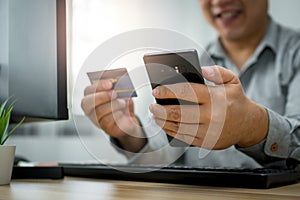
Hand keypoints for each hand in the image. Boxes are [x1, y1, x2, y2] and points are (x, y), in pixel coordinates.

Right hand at [81, 79, 145, 151]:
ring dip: (114, 105)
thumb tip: (119, 83)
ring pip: (99, 111)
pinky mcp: (104, 127)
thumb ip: (117, 87)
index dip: (99, 86)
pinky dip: (117, 114)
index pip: (89, 90)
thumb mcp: (121, 93)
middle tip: (115, 93)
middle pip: (87, 102)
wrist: (129, 119)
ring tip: (123, 103)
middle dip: (102, 96)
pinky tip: (122, 112)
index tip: (110, 83)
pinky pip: (107, 120)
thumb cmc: (121, 103)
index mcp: (91, 96)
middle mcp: (90, 108)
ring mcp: (96, 119)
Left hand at [149, 66, 268, 149]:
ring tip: (155, 115)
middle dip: (161, 109)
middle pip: (179, 112)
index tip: (156, 91)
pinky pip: (184, 137)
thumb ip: (217, 72)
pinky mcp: (206, 142)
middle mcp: (211, 115)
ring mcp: (208, 131)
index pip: (187, 92)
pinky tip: (165, 125)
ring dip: (163, 121)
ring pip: (179, 127)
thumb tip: (202, 69)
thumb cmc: (236, 101)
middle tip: (152, 105)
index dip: (168, 91)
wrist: (249, 124)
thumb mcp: (232, 81)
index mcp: (215, 98)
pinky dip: (171, 131)